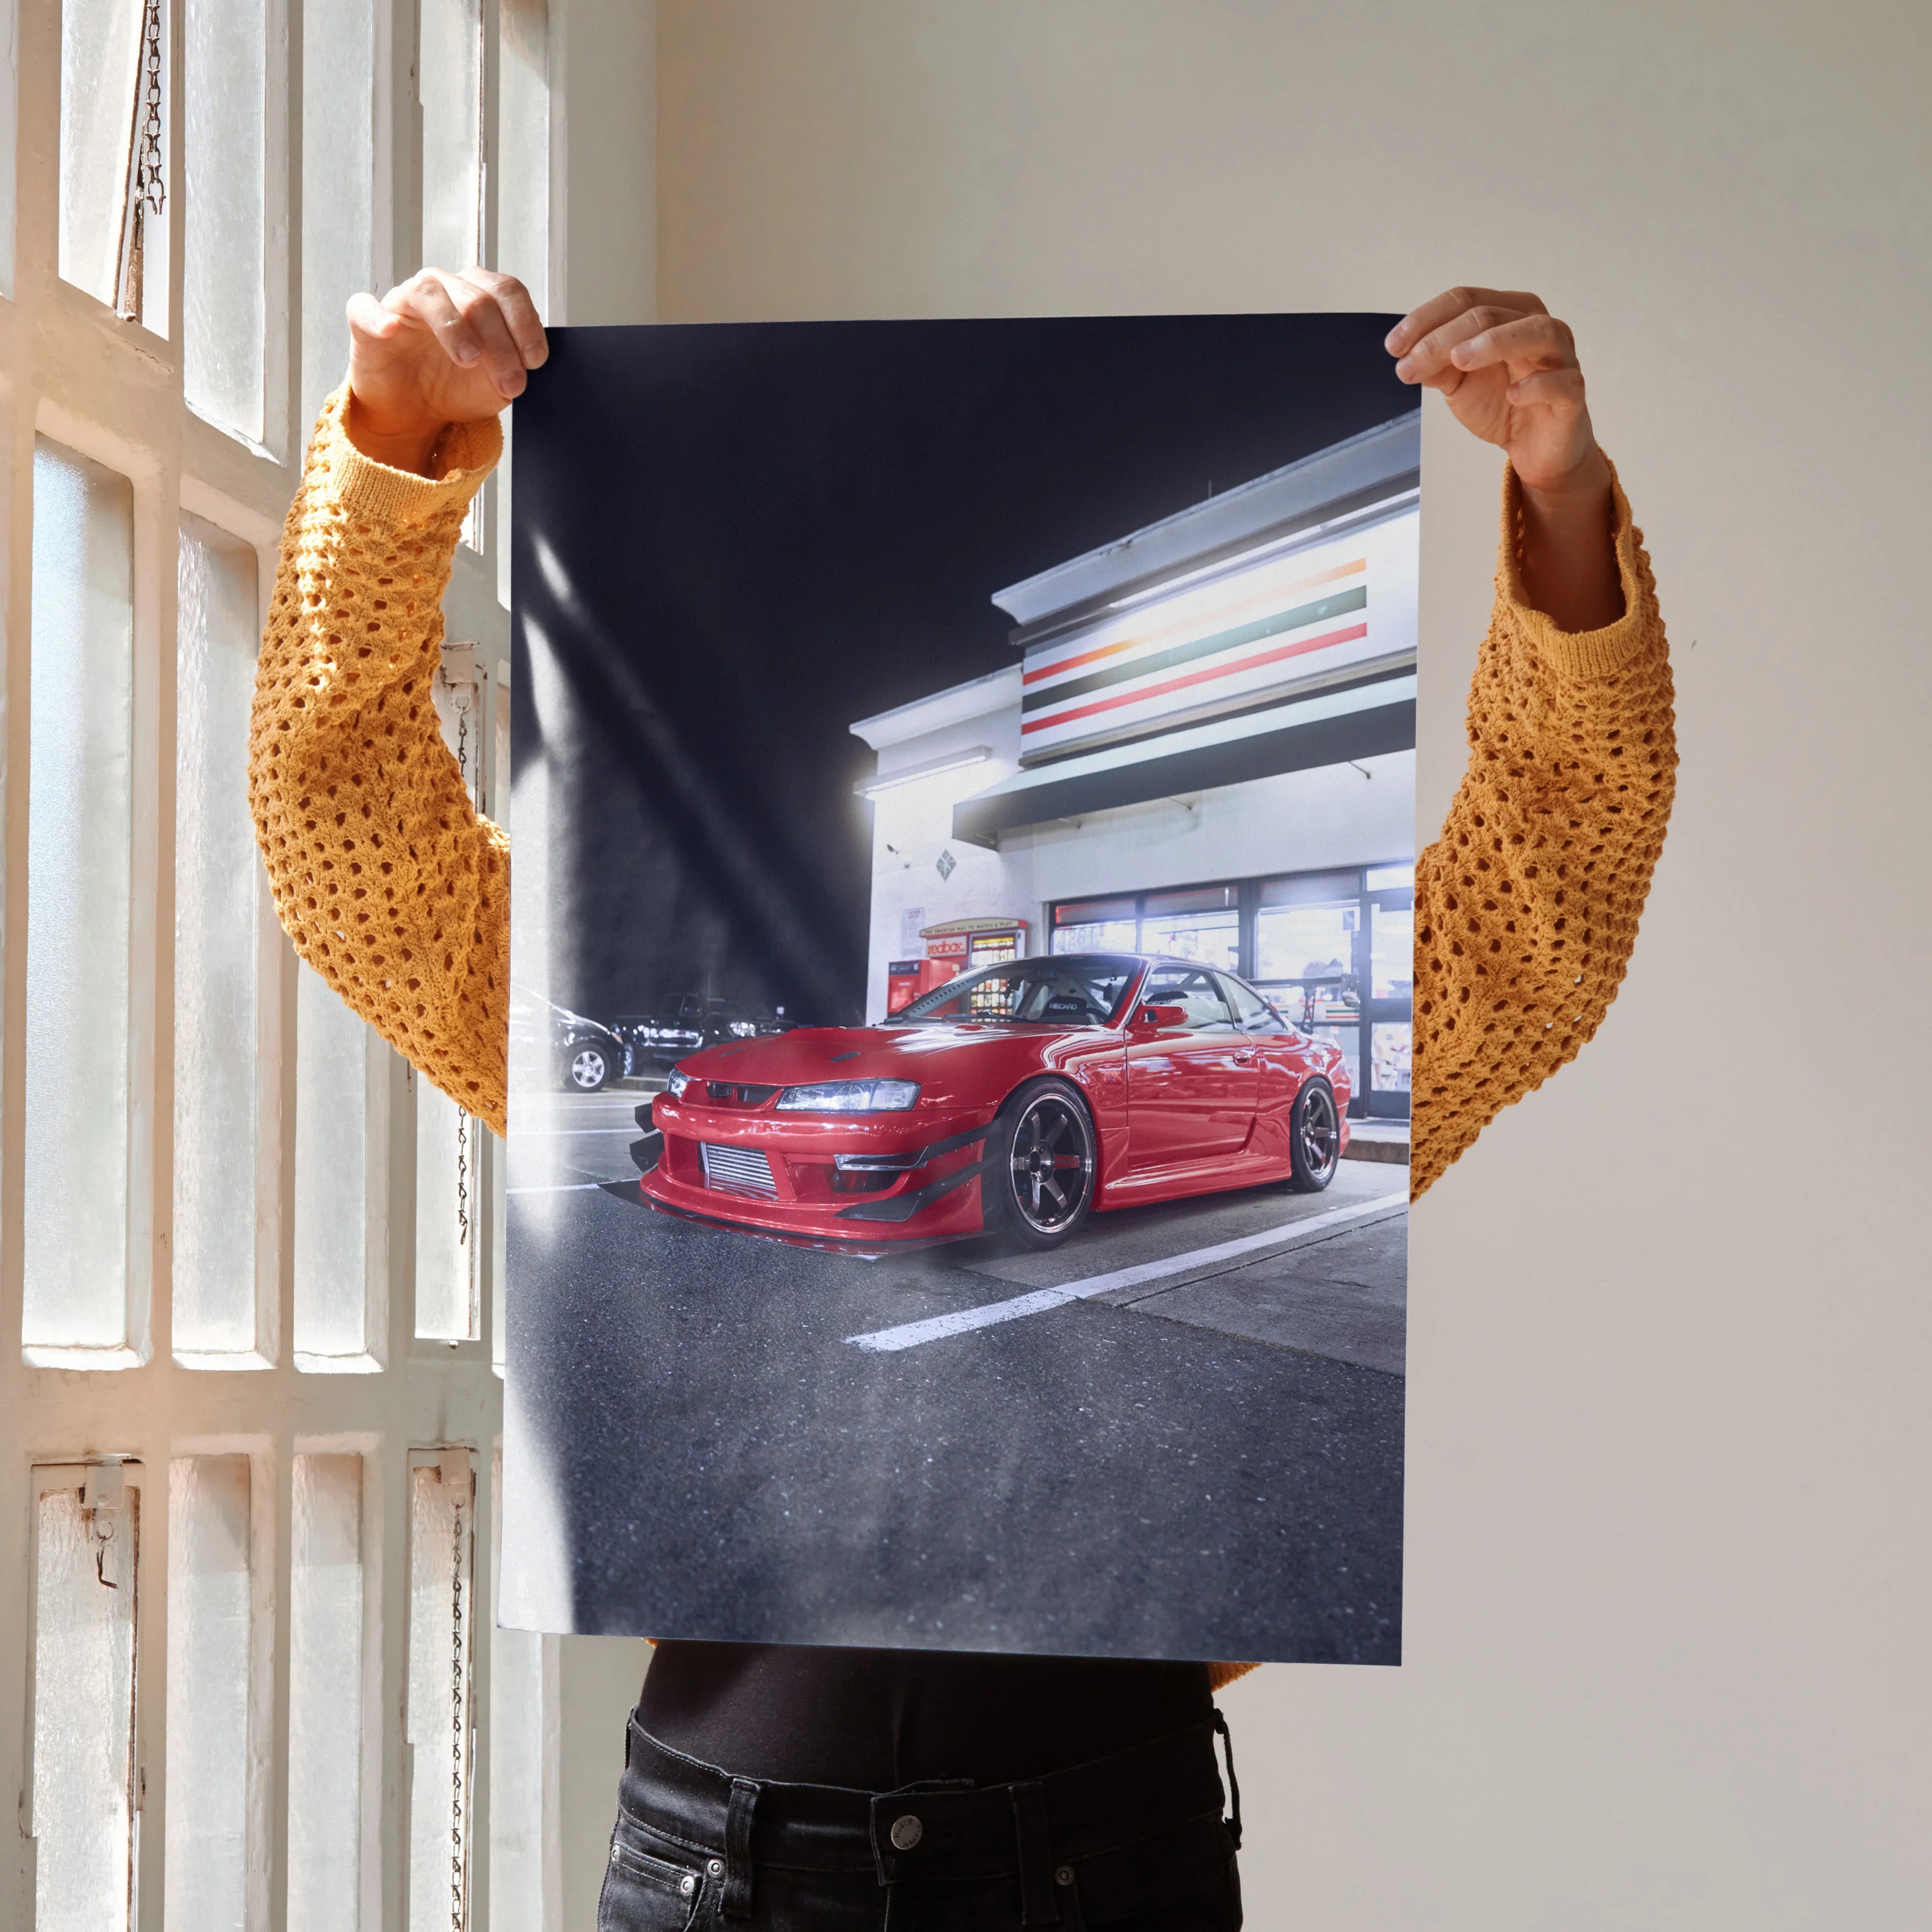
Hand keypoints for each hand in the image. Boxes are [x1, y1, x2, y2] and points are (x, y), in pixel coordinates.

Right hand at [344, 267, 547, 474]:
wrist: (414, 413)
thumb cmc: (455, 387)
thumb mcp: (496, 383)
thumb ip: (515, 366)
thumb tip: (529, 361)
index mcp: (478, 295)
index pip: (507, 291)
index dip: (525, 323)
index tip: (535, 360)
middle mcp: (443, 288)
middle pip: (477, 297)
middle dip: (500, 343)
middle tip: (510, 382)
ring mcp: (404, 301)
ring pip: (430, 293)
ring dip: (454, 328)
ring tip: (469, 360)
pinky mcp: (366, 321)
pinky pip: (366, 307)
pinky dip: (378, 317)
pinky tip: (391, 330)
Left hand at [1388, 287, 1621, 629]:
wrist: (1534, 448)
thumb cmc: (1501, 403)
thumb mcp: (1458, 382)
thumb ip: (1435, 365)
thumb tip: (1406, 355)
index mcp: (1509, 314)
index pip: (1466, 300)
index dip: (1426, 319)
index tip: (1393, 346)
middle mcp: (1538, 326)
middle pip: (1491, 314)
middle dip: (1444, 337)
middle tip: (1412, 362)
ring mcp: (1561, 358)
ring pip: (1537, 332)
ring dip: (1495, 342)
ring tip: (1458, 360)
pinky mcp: (1572, 394)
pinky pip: (1562, 382)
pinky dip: (1537, 385)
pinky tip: (1512, 394)